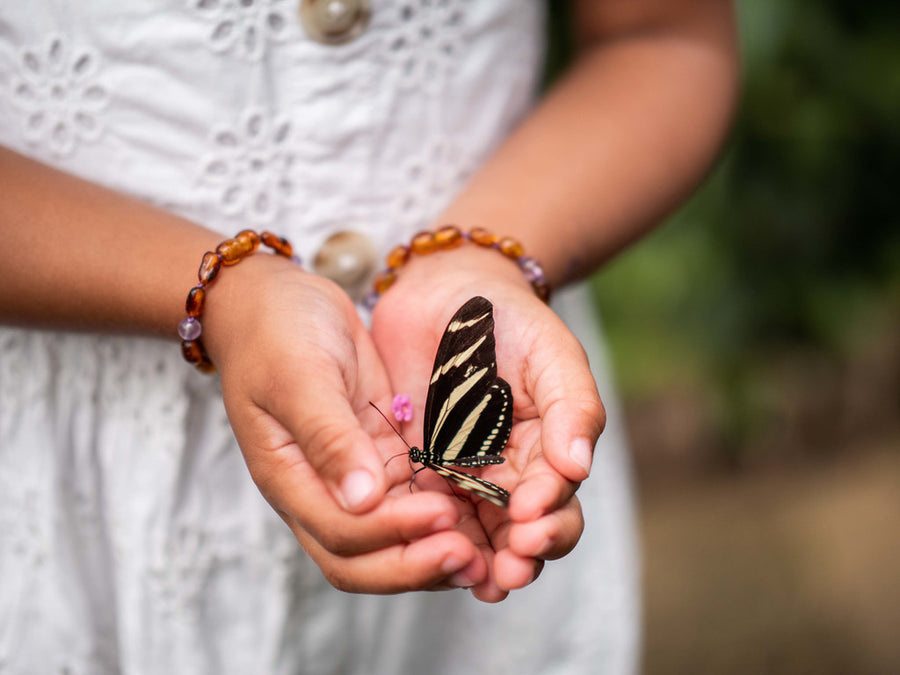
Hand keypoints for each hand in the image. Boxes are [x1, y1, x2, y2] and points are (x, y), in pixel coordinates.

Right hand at [201, 254, 487, 592]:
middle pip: (365, 558)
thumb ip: (329, 438)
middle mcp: (321, 490)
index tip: (442, 514)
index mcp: (290, 478)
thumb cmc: (277, 332)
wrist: (280, 300)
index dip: (392, 536)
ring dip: (434, 550)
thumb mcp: (300, 377)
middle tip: (473, 560)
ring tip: (484, 555)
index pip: (341, 535)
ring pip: (393, 537)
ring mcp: (353, 476)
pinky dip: (441, 514)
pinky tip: (479, 512)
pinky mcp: (381, 454)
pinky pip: (412, 497)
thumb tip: (361, 501)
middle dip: (417, 565)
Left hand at [371, 245, 605, 601]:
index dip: (550, 518)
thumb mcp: (551, 351)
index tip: (531, 520)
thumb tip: (579, 467)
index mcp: (547, 448)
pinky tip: (429, 553)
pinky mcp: (417, 466)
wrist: (442, 289)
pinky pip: (425, 512)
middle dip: (521, 556)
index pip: (558, 499)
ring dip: (480, 562)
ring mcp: (461, 473)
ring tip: (478, 579)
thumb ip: (572, 405)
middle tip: (510, 570)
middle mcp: (507, 472)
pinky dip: (432, 537)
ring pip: (476, 534)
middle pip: (522, 532)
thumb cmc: (508, 317)